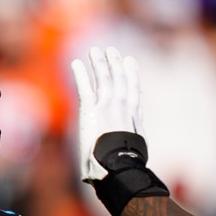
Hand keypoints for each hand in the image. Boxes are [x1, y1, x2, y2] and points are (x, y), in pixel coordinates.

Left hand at [70, 46, 142, 181]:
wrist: (117, 164)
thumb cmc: (128, 163)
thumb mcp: (138, 147)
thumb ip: (135, 131)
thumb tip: (137, 125)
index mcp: (133, 116)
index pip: (133, 90)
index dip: (131, 75)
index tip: (130, 62)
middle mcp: (121, 106)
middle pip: (118, 80)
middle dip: (115, 64)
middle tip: (111, 51)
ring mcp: (106, 106)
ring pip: (103, 79)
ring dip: (99, 63)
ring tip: (96, 51)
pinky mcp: (90, 110)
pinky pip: (84, 87)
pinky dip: (80, 74)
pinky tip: (76, 63)